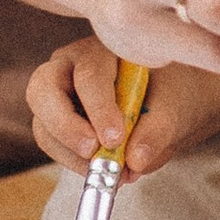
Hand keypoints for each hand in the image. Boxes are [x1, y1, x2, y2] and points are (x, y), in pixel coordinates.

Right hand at [27, 39, 219, 177]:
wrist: (173, 100)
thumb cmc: (175, 92)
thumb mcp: (177, 108)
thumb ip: (158, 132)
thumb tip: (134, 162)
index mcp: (103, 47)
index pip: (88, 73)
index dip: (98, 107)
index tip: (115, 139)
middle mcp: (71, 64)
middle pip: (42, 89)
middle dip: (64, 126)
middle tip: (92, 153)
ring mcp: (60, 93)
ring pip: (42, 122)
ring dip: (68, 153)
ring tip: (107, 172)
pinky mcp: (59, 121)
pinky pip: (53, 143)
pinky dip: (73, 162)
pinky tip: (104, 171)